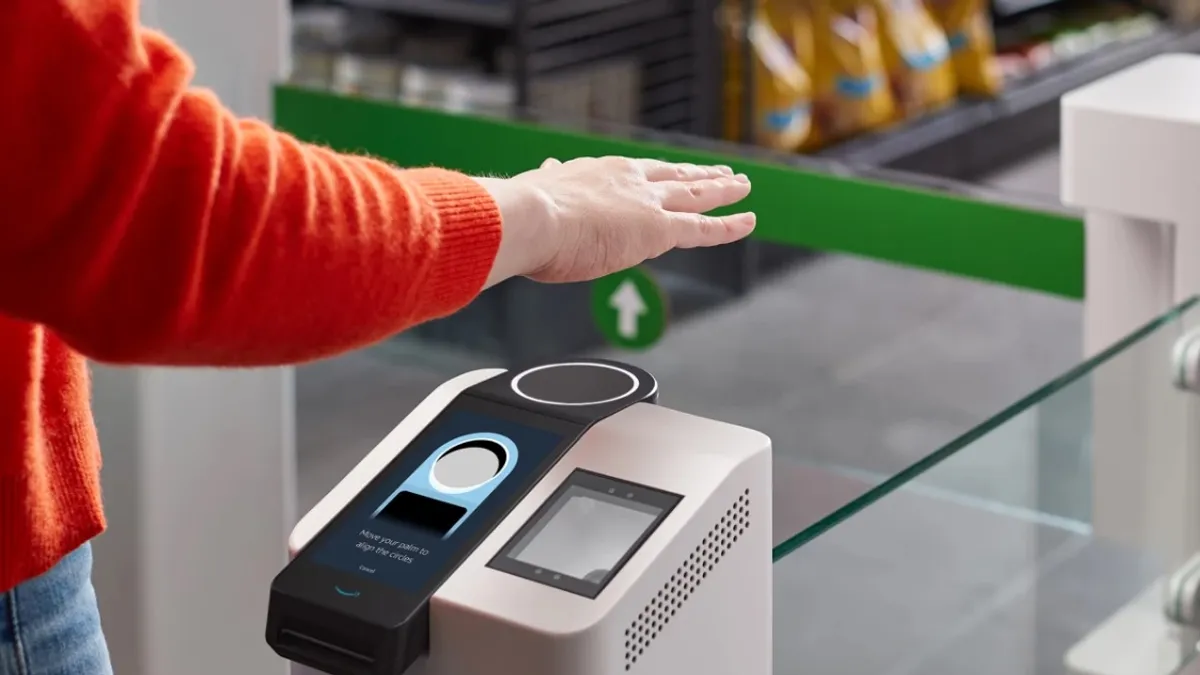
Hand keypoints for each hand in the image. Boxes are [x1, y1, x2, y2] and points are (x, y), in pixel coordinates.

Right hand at [477, 156, 753, 285]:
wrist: (530, 219)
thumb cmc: (523, 217)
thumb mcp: (538, 193)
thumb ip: (548, 183)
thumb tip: (543, 171)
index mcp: (597, 173)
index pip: (635, 174)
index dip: (654, 175)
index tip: (664, 172)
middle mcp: (628, 181)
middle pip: (673, 174)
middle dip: (698, 173)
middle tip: (720, 170)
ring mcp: (647, 203)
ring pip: (696, 194)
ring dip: (723, 189)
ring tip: (743, 186)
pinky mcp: (660, 229)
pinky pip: (704, 227)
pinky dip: (729, 224)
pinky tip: (749, 220)